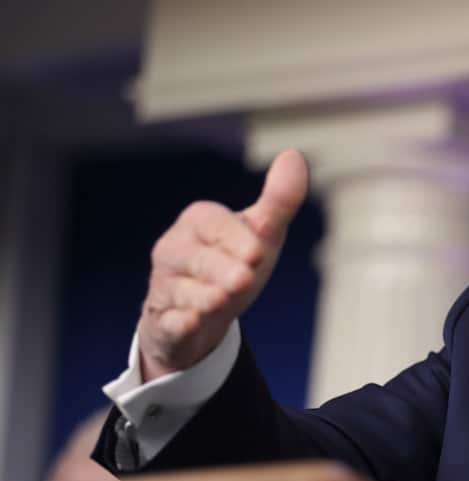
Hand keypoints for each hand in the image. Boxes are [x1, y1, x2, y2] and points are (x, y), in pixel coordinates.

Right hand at [137, 150, 308, 380]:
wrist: (206, 314)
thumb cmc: (234, 264)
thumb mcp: (260, 234)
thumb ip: (278, 201)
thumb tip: (294, 156)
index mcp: (198, 223)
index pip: (213, 223)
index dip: (235, 237)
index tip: (258, 251)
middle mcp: (175, 251)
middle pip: (195, 258)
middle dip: (220, 268)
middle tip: (243, 278)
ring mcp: (166, 288)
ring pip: (180, 291)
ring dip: (201, 298)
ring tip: (220, 301)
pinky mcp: (163, 323)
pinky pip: (166, 323)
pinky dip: (177, 324)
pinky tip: (187, 323)